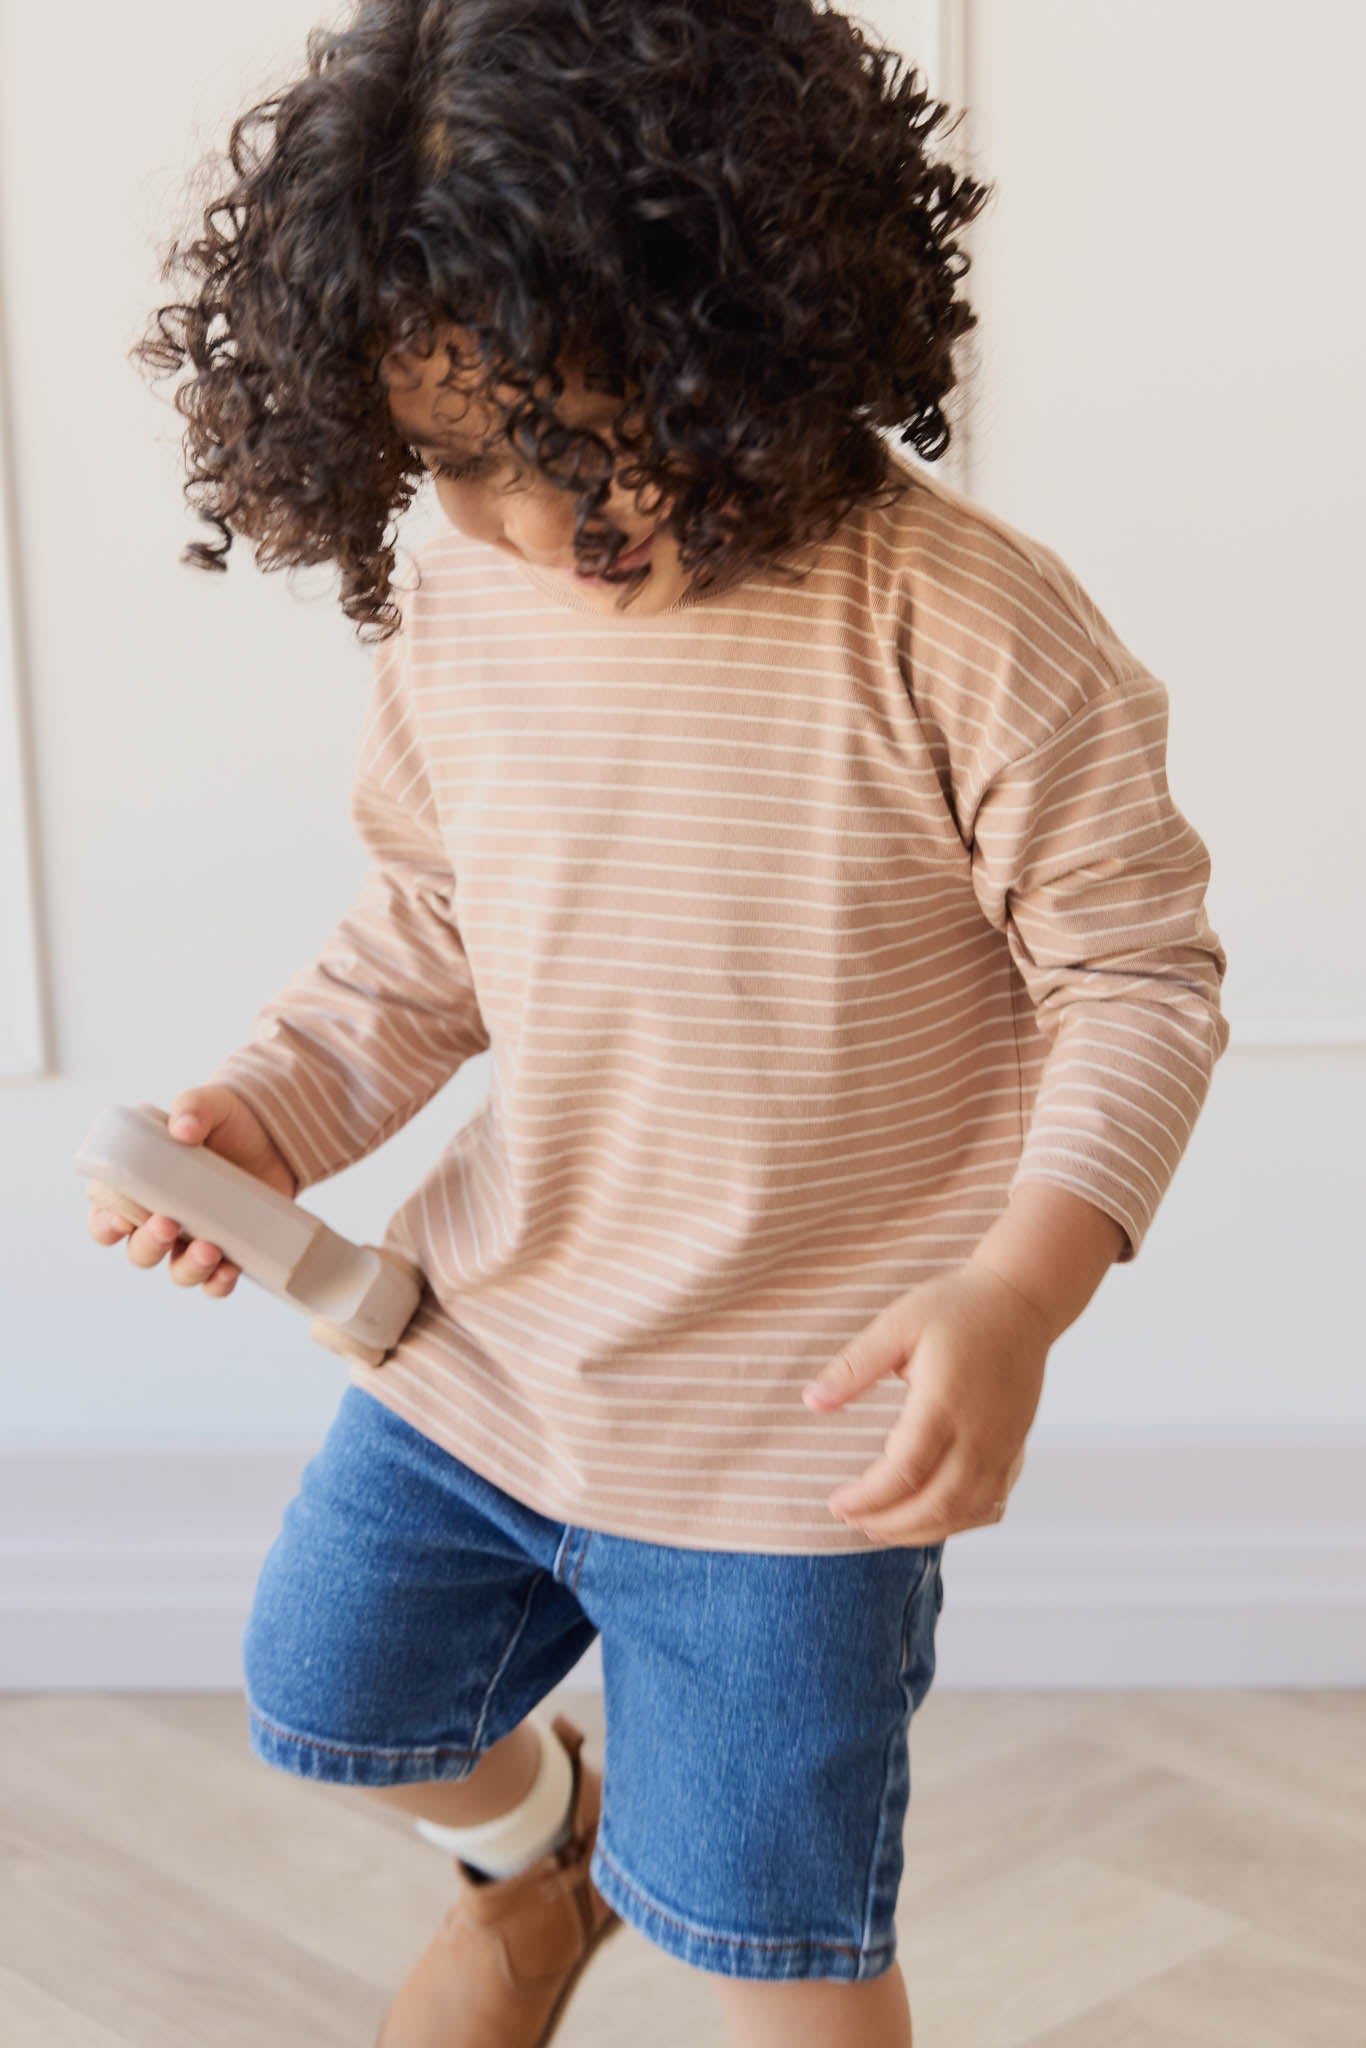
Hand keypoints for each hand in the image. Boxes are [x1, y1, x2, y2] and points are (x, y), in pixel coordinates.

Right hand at [85, 1084, 296, 1297]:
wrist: (274, 1136)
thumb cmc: (225, 1120)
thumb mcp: (208, 1104)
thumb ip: (192, 1108)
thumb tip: (184, 1129)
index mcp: (140, 1189)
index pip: (105, 1218)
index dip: (106, 1226)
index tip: (122, 1220)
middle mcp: (161, 1220)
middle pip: (139, 1251)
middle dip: (148, 1244)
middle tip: (168, 1224)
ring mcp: (195, 1239)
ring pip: (177, 1271)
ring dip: (188, 1267)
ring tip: (209, 1248)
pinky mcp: (229, 1250)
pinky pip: (215, 1283)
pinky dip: (218, 1283)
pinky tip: (228, 1270)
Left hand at [800, 1263, 1050, 1542]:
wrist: (1022, 1300)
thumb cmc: (958, 1308)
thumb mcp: (897, 1325)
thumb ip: (854, 1367)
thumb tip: (811, 1402)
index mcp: (945, 1403)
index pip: (904, 1472)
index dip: (868, 1498)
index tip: (837, 1503)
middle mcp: (980, 1434)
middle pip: (936, 1505)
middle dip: (889, 1524)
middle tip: (852, 1521)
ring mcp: (1004, 1446)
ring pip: (966, 1513)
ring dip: (922, 1531)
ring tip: (882, 1528)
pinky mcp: (1016, 1448)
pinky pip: (992, 1505)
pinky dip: (958, 1523)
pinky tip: (931, 1520)